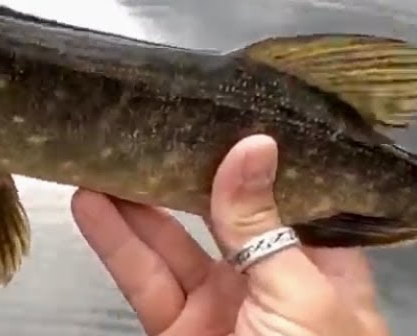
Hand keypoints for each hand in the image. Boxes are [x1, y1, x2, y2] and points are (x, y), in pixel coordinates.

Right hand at [71, 135, 390, 335]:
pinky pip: (142, 277)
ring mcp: (219, 305)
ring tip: (104, 147)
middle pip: (220, 211)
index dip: (259, 152)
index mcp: (324, 265)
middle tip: (147, 116)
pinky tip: (91, 202)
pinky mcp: (175, 330)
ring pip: (171, 239)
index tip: (225, 103)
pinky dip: (114, 240)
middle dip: (182, 168)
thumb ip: (262, 221)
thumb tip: (253, 143)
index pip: (292, 193)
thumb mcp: (300, 292)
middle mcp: (270, 277)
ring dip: (135, 198)